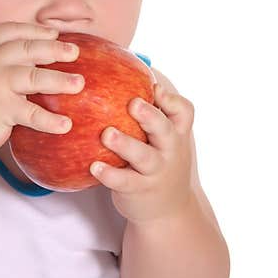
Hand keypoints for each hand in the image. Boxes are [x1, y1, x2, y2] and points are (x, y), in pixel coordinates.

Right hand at [0, 22, 84, 150]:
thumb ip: (0, 56)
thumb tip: (40, 50)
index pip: (12, 31)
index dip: (35, 31)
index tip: (55, 33)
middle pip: (28, 49)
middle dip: (55, 48)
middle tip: (75, 52)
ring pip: (34, 77)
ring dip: (60, 80)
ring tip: (80, 84)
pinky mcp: (1, 109)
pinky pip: (31, 113)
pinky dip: (50, 120)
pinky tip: (66, 124)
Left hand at [90, 71, 195, 223]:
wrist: (168, 211)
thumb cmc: (158, 161)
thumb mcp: (162, 138)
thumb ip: (149, 111)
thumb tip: (119, 67)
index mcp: (176, 132)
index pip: (184, 111)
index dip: (171, 99)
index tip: (154, 87)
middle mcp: (170, 150)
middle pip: (166, 129)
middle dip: (150, 116)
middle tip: (133, 104)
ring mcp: (157, 171)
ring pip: (145, 156)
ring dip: (126, 144)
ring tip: (107, 134)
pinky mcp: (141, 190)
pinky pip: (125, 181)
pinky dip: (110, 174)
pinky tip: (94, 167)